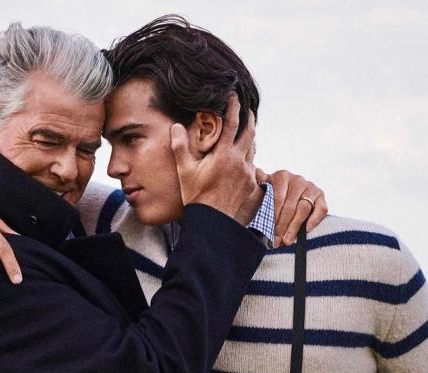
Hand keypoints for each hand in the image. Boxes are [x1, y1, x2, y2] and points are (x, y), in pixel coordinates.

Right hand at [172, 95, 256, 220]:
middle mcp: (239, 160)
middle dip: (249, 118)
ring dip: (249, 137)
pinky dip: (248, 156)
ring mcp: (247, 172)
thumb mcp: (184, 171)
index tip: (234, 96)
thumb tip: (175, 127)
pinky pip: (252, 163)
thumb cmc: (196, 196)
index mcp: (223, 154)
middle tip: (247, 109)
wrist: (212, 221)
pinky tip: (242, 157)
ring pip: (252, 147)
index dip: (234, 107)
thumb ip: (180, 147)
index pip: (232, 123)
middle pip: (249, 132)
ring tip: (245, 130)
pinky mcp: (251, 182)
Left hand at [263, 169, 328, 247]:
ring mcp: (310, 187)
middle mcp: (297, 179)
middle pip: (290, 206)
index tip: (267, 233)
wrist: (286, 195)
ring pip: (303, 209)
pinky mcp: (321, 195)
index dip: (272, 217)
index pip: (277, 199)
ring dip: (294, 227)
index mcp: (281, 176)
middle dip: (282, 226)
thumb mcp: (262, 189)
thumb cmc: (270, 196)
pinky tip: (305, 232)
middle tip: (276, 241)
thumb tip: (255, 172)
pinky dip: (314, 221)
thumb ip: (258, 181)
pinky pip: (321, 209)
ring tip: (287, 241)